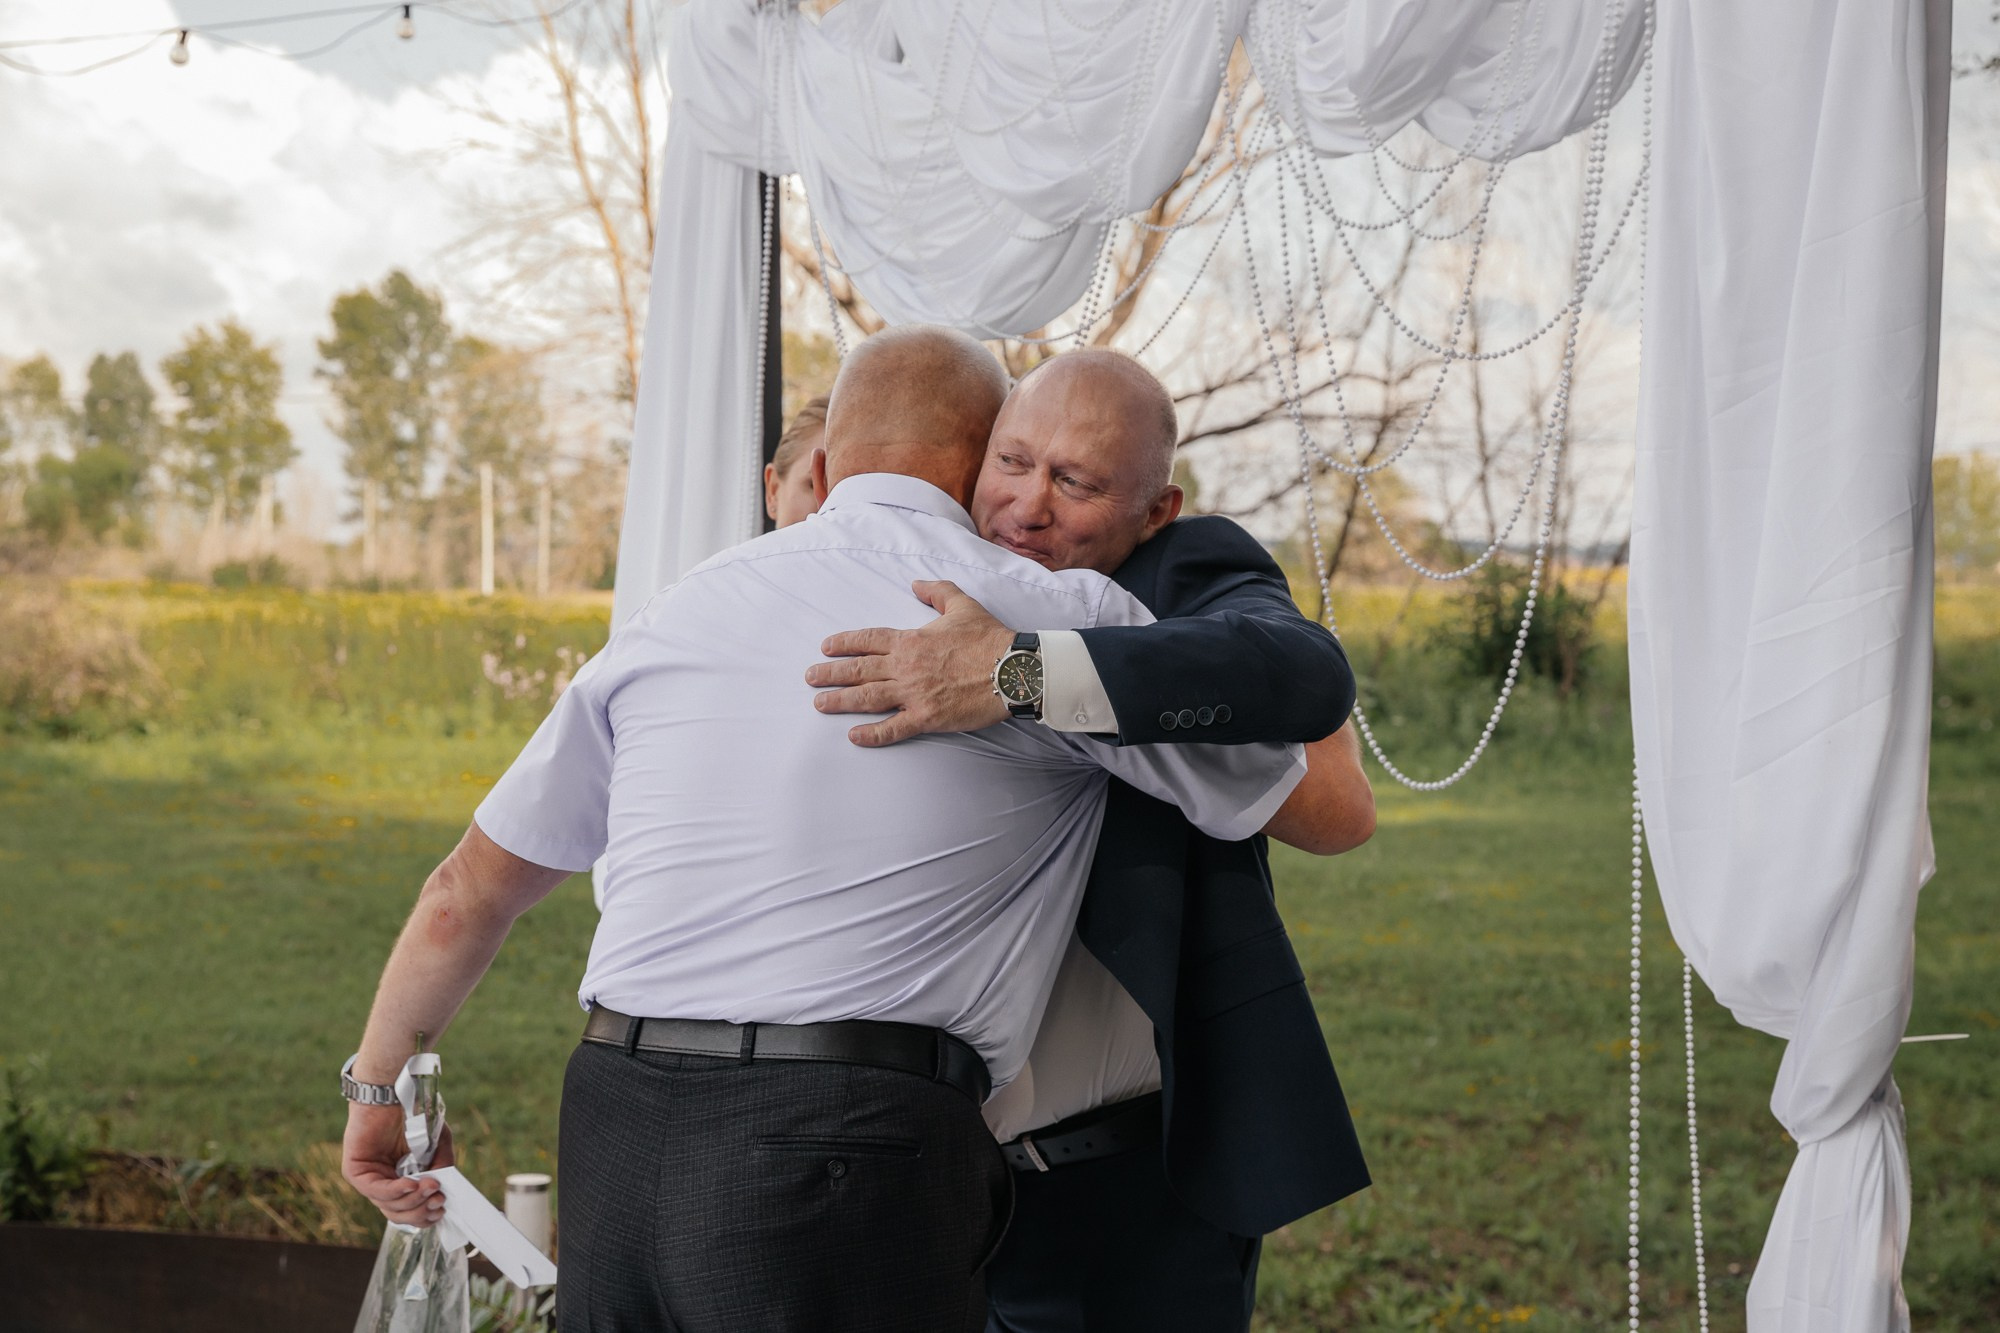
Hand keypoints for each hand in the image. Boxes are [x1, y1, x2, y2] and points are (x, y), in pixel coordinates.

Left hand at [342, 1101, 455, 1228]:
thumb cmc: (415, 1115)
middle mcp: (382, 1184)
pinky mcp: (355, 1172)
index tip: (442, 1208)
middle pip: (398, 1214)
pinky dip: (397, 1190)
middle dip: (420, 1211)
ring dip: (413, 1198)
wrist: (394, 1092)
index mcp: (399, 1181)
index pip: (409, 1211)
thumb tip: (442, 1192)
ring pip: (389, 1205)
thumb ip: (441, 1168)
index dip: (425, 1215)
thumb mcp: (437, 1145)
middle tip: (438, 1201)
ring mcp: (367, 1180)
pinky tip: (412, 1183)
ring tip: (431, 1185)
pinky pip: (376, 1190)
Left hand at [806, 580, 1015, 746]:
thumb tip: (916, 583)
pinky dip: (872, 735)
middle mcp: (905, 667)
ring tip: (820, 704)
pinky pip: (893, 728)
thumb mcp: (962, 604)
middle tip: (810, 677)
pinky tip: (854, 737)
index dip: (844, 643)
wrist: (1012, 668)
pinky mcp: (927, 717)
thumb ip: (936, 591)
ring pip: (867, 697)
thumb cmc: (989, 637)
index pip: (868, 640)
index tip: (826, 647)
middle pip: (859, 670)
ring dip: (840, 701)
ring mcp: (914, 693)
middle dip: (831, 673)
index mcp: (911, 640)